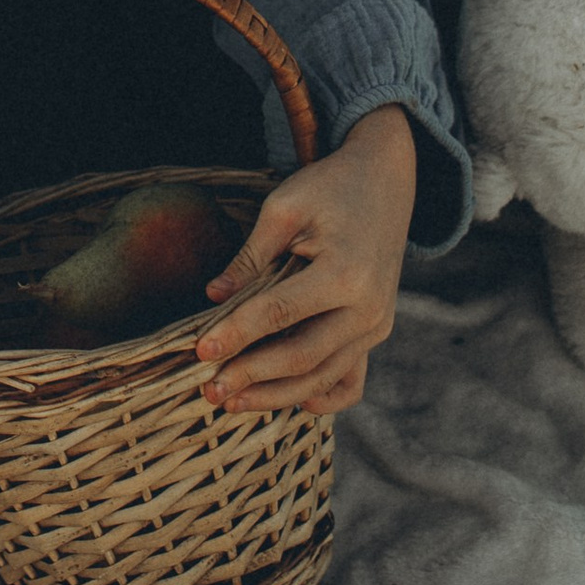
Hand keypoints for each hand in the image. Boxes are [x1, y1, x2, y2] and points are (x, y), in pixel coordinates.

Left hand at [190, 108, 417, 415]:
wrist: (385, 180)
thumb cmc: (330, 188)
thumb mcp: (284, 208)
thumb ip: (250, 257)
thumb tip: (213, 297)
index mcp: (345, 273)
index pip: (279, 314)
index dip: (236, 334)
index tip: (199, 350)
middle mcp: (368, 308)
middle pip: (303, 358)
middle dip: (252, 377)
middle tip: (210, 390)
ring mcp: (377, 325)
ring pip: (324, 376)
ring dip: (277, 395)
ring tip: (234, 403)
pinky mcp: (377, 330)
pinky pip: (353, 378)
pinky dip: (325, 398)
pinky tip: (293, 404)